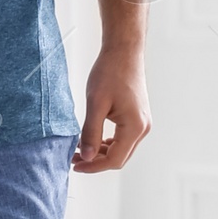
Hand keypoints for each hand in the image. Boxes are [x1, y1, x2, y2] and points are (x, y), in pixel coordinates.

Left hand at [74, 47, 149, 171]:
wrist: (123, 52)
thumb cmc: (110, 72)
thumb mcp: (95, 104)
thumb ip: (91, 132)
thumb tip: (87, 157)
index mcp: (134, 127)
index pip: (114, 160)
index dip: (93, 166)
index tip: (75, 164)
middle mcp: (143, 128)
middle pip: (119, 157)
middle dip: (96, 161)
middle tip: (74, 158)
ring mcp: (142, 123)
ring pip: (121, 149)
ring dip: (101, 152)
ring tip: (80, 148)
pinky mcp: (138, 117)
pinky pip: (123, 138)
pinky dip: (108, 142)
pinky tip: (92, 138)